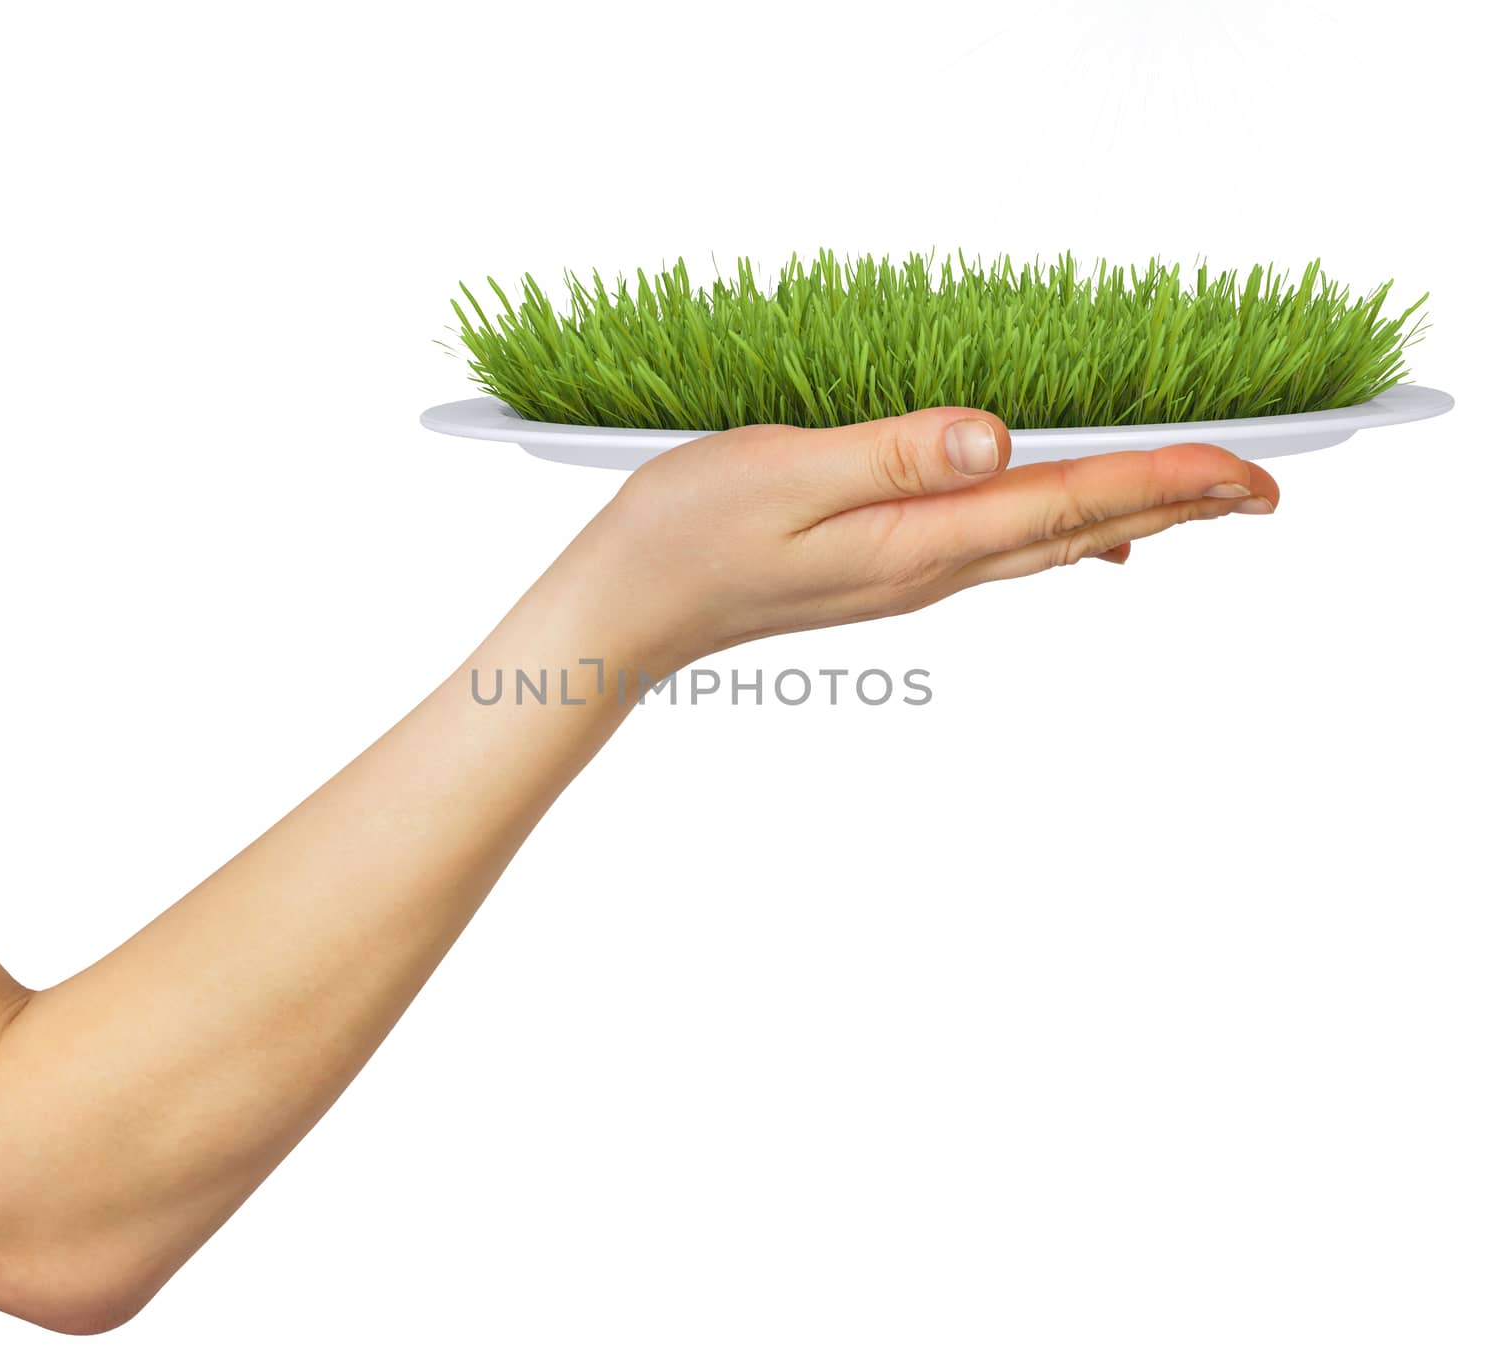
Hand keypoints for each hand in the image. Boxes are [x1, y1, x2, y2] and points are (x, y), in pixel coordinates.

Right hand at [559, 406, 1278, 671]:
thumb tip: (999, 438)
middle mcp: (930, 568)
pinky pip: (1002, 549)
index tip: (1252, 469)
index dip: (1168, 480)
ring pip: (1049, 544)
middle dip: (1180, 506)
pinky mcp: (886, 569)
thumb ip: (893, 454)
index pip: (1071, 504)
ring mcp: (910, 576)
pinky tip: (1079, 530)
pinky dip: (1063, 530)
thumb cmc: (686, 533)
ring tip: (1197, 500)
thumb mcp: (783, 473)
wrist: (627, 610)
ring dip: (1132, 517)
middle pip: (1081, 530)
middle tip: (1264, 489)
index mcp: (918, 542)